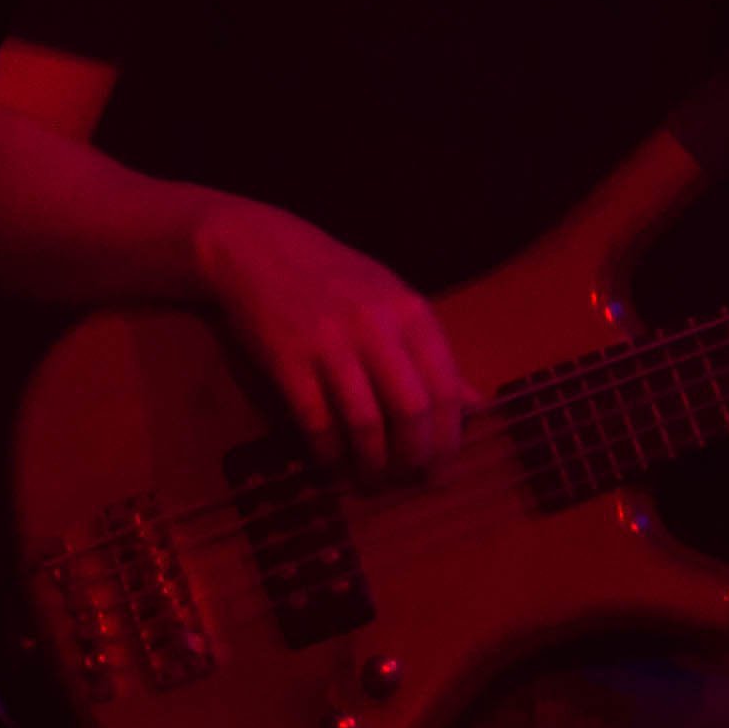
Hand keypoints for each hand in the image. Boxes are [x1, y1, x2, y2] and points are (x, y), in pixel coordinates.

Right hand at [189, 197, 466, 479]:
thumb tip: (474, 405)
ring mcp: (328, 342)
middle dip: (413, 456)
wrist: (255, 249)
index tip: (441, 466)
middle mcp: (374, 326)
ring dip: (372, 461)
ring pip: (365, 421)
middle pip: (410, 410)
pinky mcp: (286, 358)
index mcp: (409, 312)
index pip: (444, 389)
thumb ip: (430, 353)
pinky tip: (330, 460)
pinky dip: (327, 450)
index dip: (447, 438)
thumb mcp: (390, 301)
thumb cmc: (331, 278)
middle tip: (408, 478)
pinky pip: (316, 419)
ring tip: (372, 479)